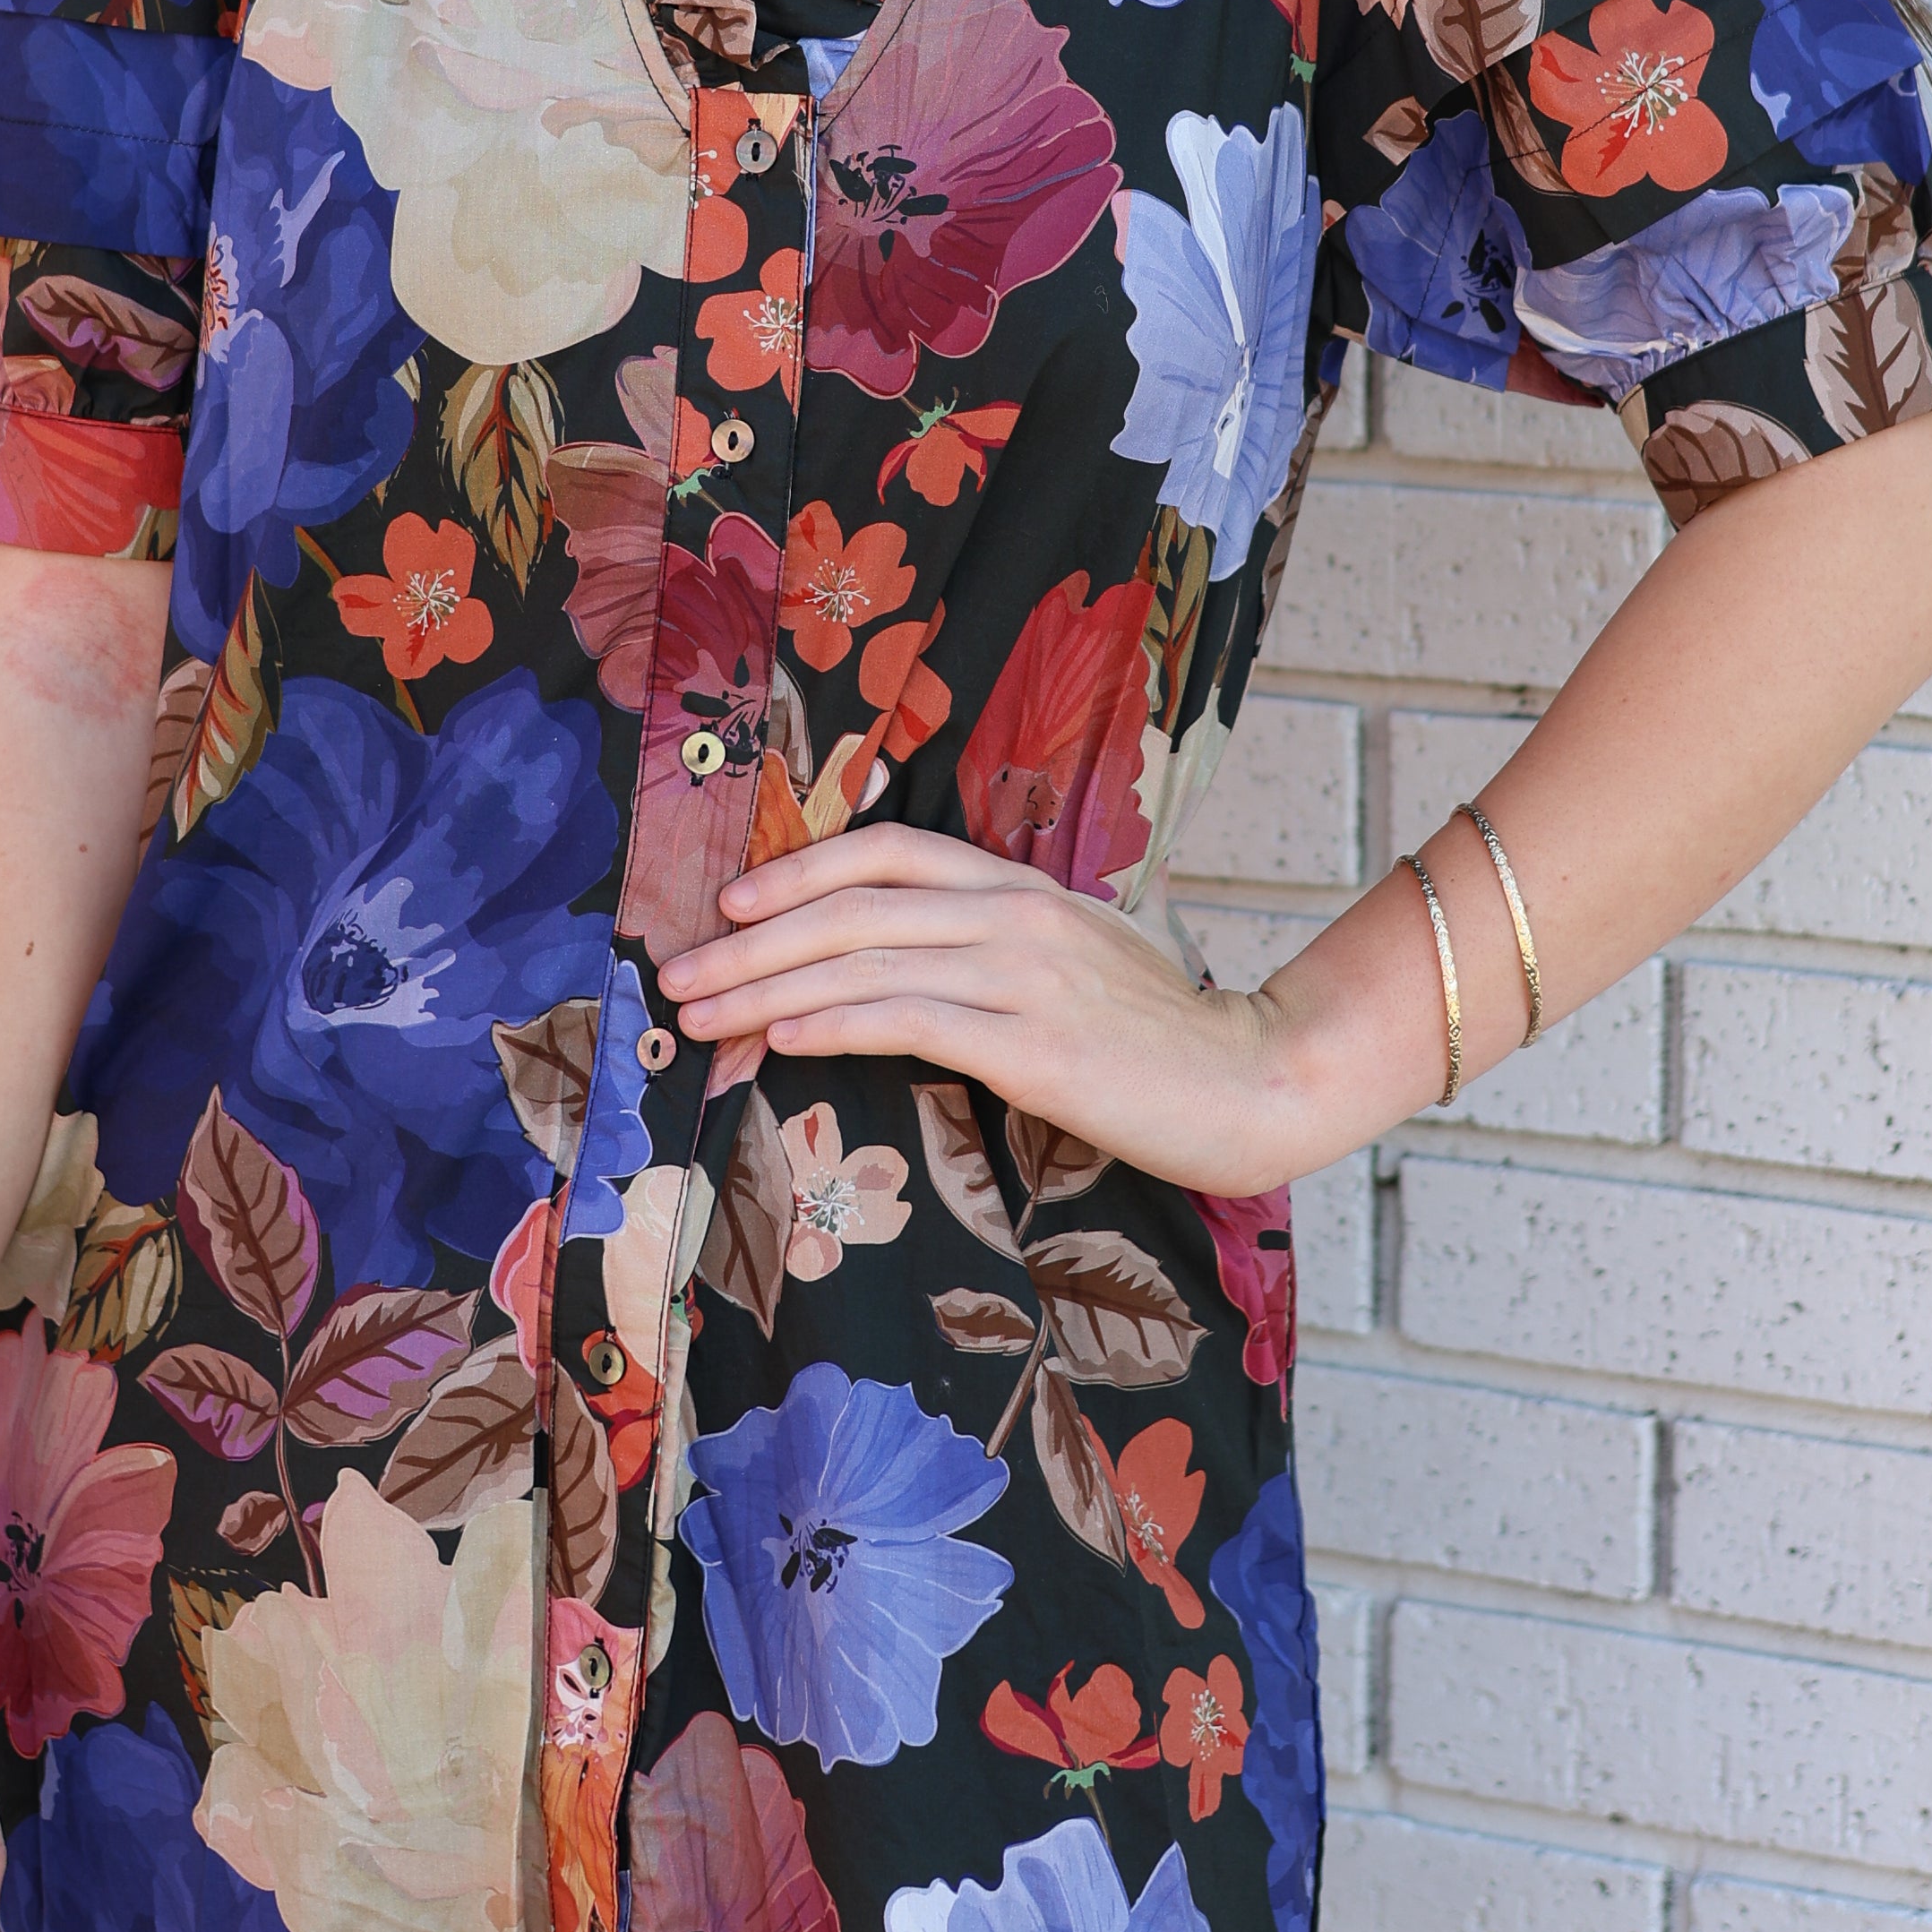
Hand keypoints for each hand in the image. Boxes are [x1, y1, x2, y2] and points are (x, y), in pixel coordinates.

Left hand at [657, 832, 1385, 1200]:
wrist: (1254, 1079)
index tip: (730, 903)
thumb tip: (898, 968)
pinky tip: (778, 1039)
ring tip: (698, 1018)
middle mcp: (1016, 914)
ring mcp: (1026, 973)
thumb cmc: (1158, 1036)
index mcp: (1022, 887)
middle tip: (678, 974)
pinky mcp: (1032, 1044)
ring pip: (863, 962)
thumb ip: (994, 948)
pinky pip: (907, 1021)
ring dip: (765, 990)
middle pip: (853, 907)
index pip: (889, 851)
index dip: (799, 869)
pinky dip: (830, 1024)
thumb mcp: (1074, 962)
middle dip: (752, 941)